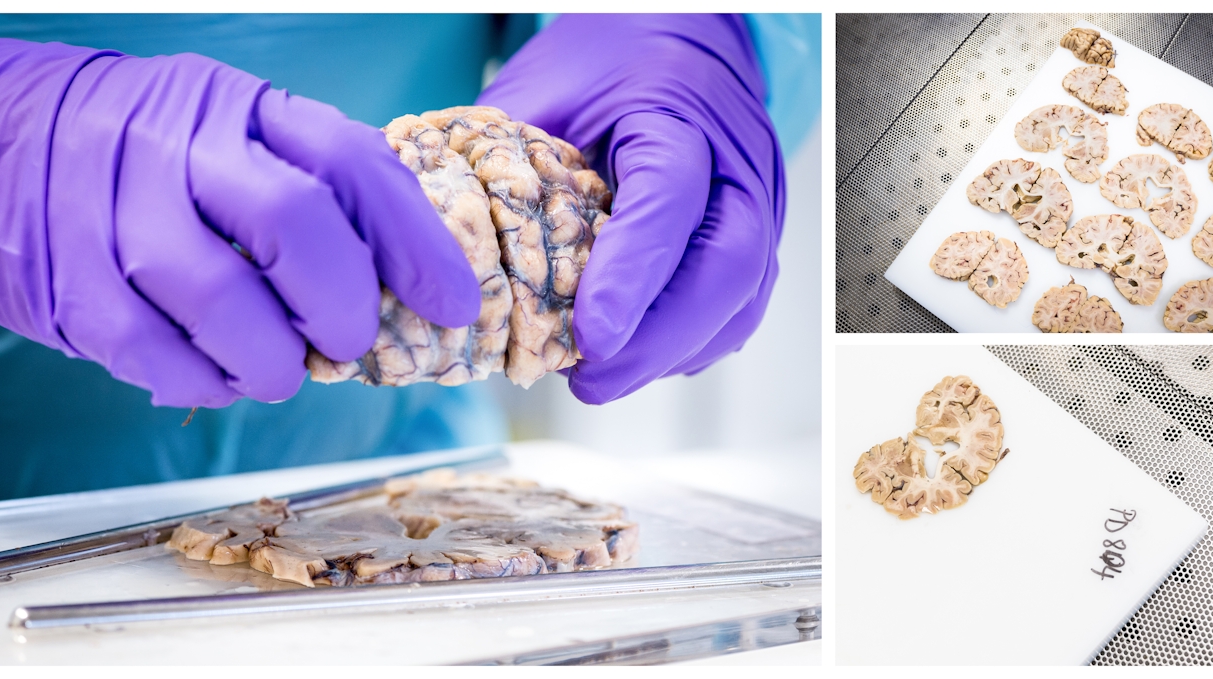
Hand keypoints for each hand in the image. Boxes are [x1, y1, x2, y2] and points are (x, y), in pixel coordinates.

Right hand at [0, 30, 479, 407]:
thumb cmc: (144, 157)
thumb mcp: (232, 139)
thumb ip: (312, 192)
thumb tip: (411, 285)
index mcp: (241, 108)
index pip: (351, 162)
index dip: (416, 243)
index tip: (454, 304)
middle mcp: (178, 145)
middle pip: (293, 222)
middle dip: (342, 302)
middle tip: (348, 339)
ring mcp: (117, 209)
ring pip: (221, 298)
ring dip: (272, 359)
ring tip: (278, 368)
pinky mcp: (70, 279)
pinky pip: (155, 352)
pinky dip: (203, 381)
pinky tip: (214, 373)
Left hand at [477, 14, 785, 403]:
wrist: (674, 33)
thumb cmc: (601, 61)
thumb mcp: (539, 93)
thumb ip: (507, 167)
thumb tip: (456, 259)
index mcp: (677, 111)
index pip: (669, 202)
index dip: (631, 277)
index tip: (591, 339)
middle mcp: (735, 158)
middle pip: (728, 265)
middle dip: (659, 340)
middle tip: (590, 380)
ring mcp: (756, 198)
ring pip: (741, 296)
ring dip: (673, 351)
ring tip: (602, 375)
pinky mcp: (755, 230)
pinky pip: (738, 304)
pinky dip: (689, 341)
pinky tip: (638, 353)